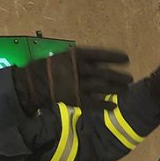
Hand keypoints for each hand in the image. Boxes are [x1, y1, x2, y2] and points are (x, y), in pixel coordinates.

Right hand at [15, 46, 131, 112]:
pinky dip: (105, 104)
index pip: (100, 55)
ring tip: (126, 90)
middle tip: (130, 78)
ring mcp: (77, 84)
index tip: (126, 59)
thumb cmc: (48, 68)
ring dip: (116, 89)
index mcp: (76, 55)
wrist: (29, 83)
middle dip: (119, 76)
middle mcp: (78, 69)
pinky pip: (94, 101)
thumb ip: (80, 59)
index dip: (114, 57)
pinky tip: (113, 106)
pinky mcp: (74, 98)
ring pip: (102, 87)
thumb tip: (99, 63)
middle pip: (105, 73)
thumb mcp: (64, 57)